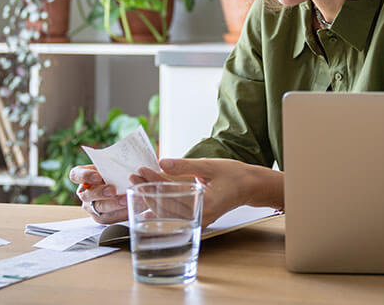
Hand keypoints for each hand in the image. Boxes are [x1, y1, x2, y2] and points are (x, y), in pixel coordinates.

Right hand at [69, 164, 126, 223]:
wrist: (123, 187)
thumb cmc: (115, 173)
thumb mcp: (111, 166)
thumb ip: (112, 167)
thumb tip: (121, 167)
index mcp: (82, 177)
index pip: (75, 175)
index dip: (85, 176)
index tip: (98, 176)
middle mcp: (84, 193)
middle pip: (86, 195)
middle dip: (100, 193)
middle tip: (112, 190)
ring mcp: (91, 207)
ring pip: (98, 208)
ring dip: (112, 204)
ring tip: (124, 200)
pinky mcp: (101, 218)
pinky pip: (109, 217)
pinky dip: (120, 212)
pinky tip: (129, 206)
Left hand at [131, 158, 279, 226]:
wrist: (249, 187)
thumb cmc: (233, 175)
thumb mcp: (209, 166)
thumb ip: (184, 166)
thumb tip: (162, 162)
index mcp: (205, 204)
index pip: (171, 193)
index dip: (154, 180)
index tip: (141, 170)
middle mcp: (200, 217)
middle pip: (166, 206)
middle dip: (148, 190)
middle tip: (134, 177)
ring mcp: (198, 221)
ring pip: (168, 213)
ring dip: (151, 198)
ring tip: (137, 185)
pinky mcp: (196, 220)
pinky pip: (174, 216)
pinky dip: (161, 207)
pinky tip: (147, 202)